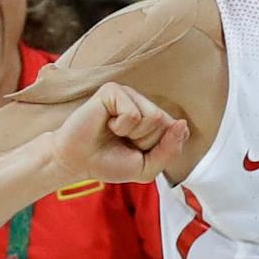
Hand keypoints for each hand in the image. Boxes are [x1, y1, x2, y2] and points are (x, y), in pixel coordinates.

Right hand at [50, 83, 189, 184]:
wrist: (76, 162)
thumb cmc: (109, 163)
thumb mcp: (147, 167)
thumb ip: (169, 150)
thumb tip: (182, 124)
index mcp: (155, 119)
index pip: (178, 131)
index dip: (160, 150)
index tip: (139, 152)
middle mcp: (144, 103)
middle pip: (166, 124)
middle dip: (145, 142)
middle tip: (123, 142)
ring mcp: (129, 95)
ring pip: (152, 117)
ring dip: (133, 134)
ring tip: (115, 133)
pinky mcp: (113, 91)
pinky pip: (132, 113)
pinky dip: (120, 126)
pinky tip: (107, 124)